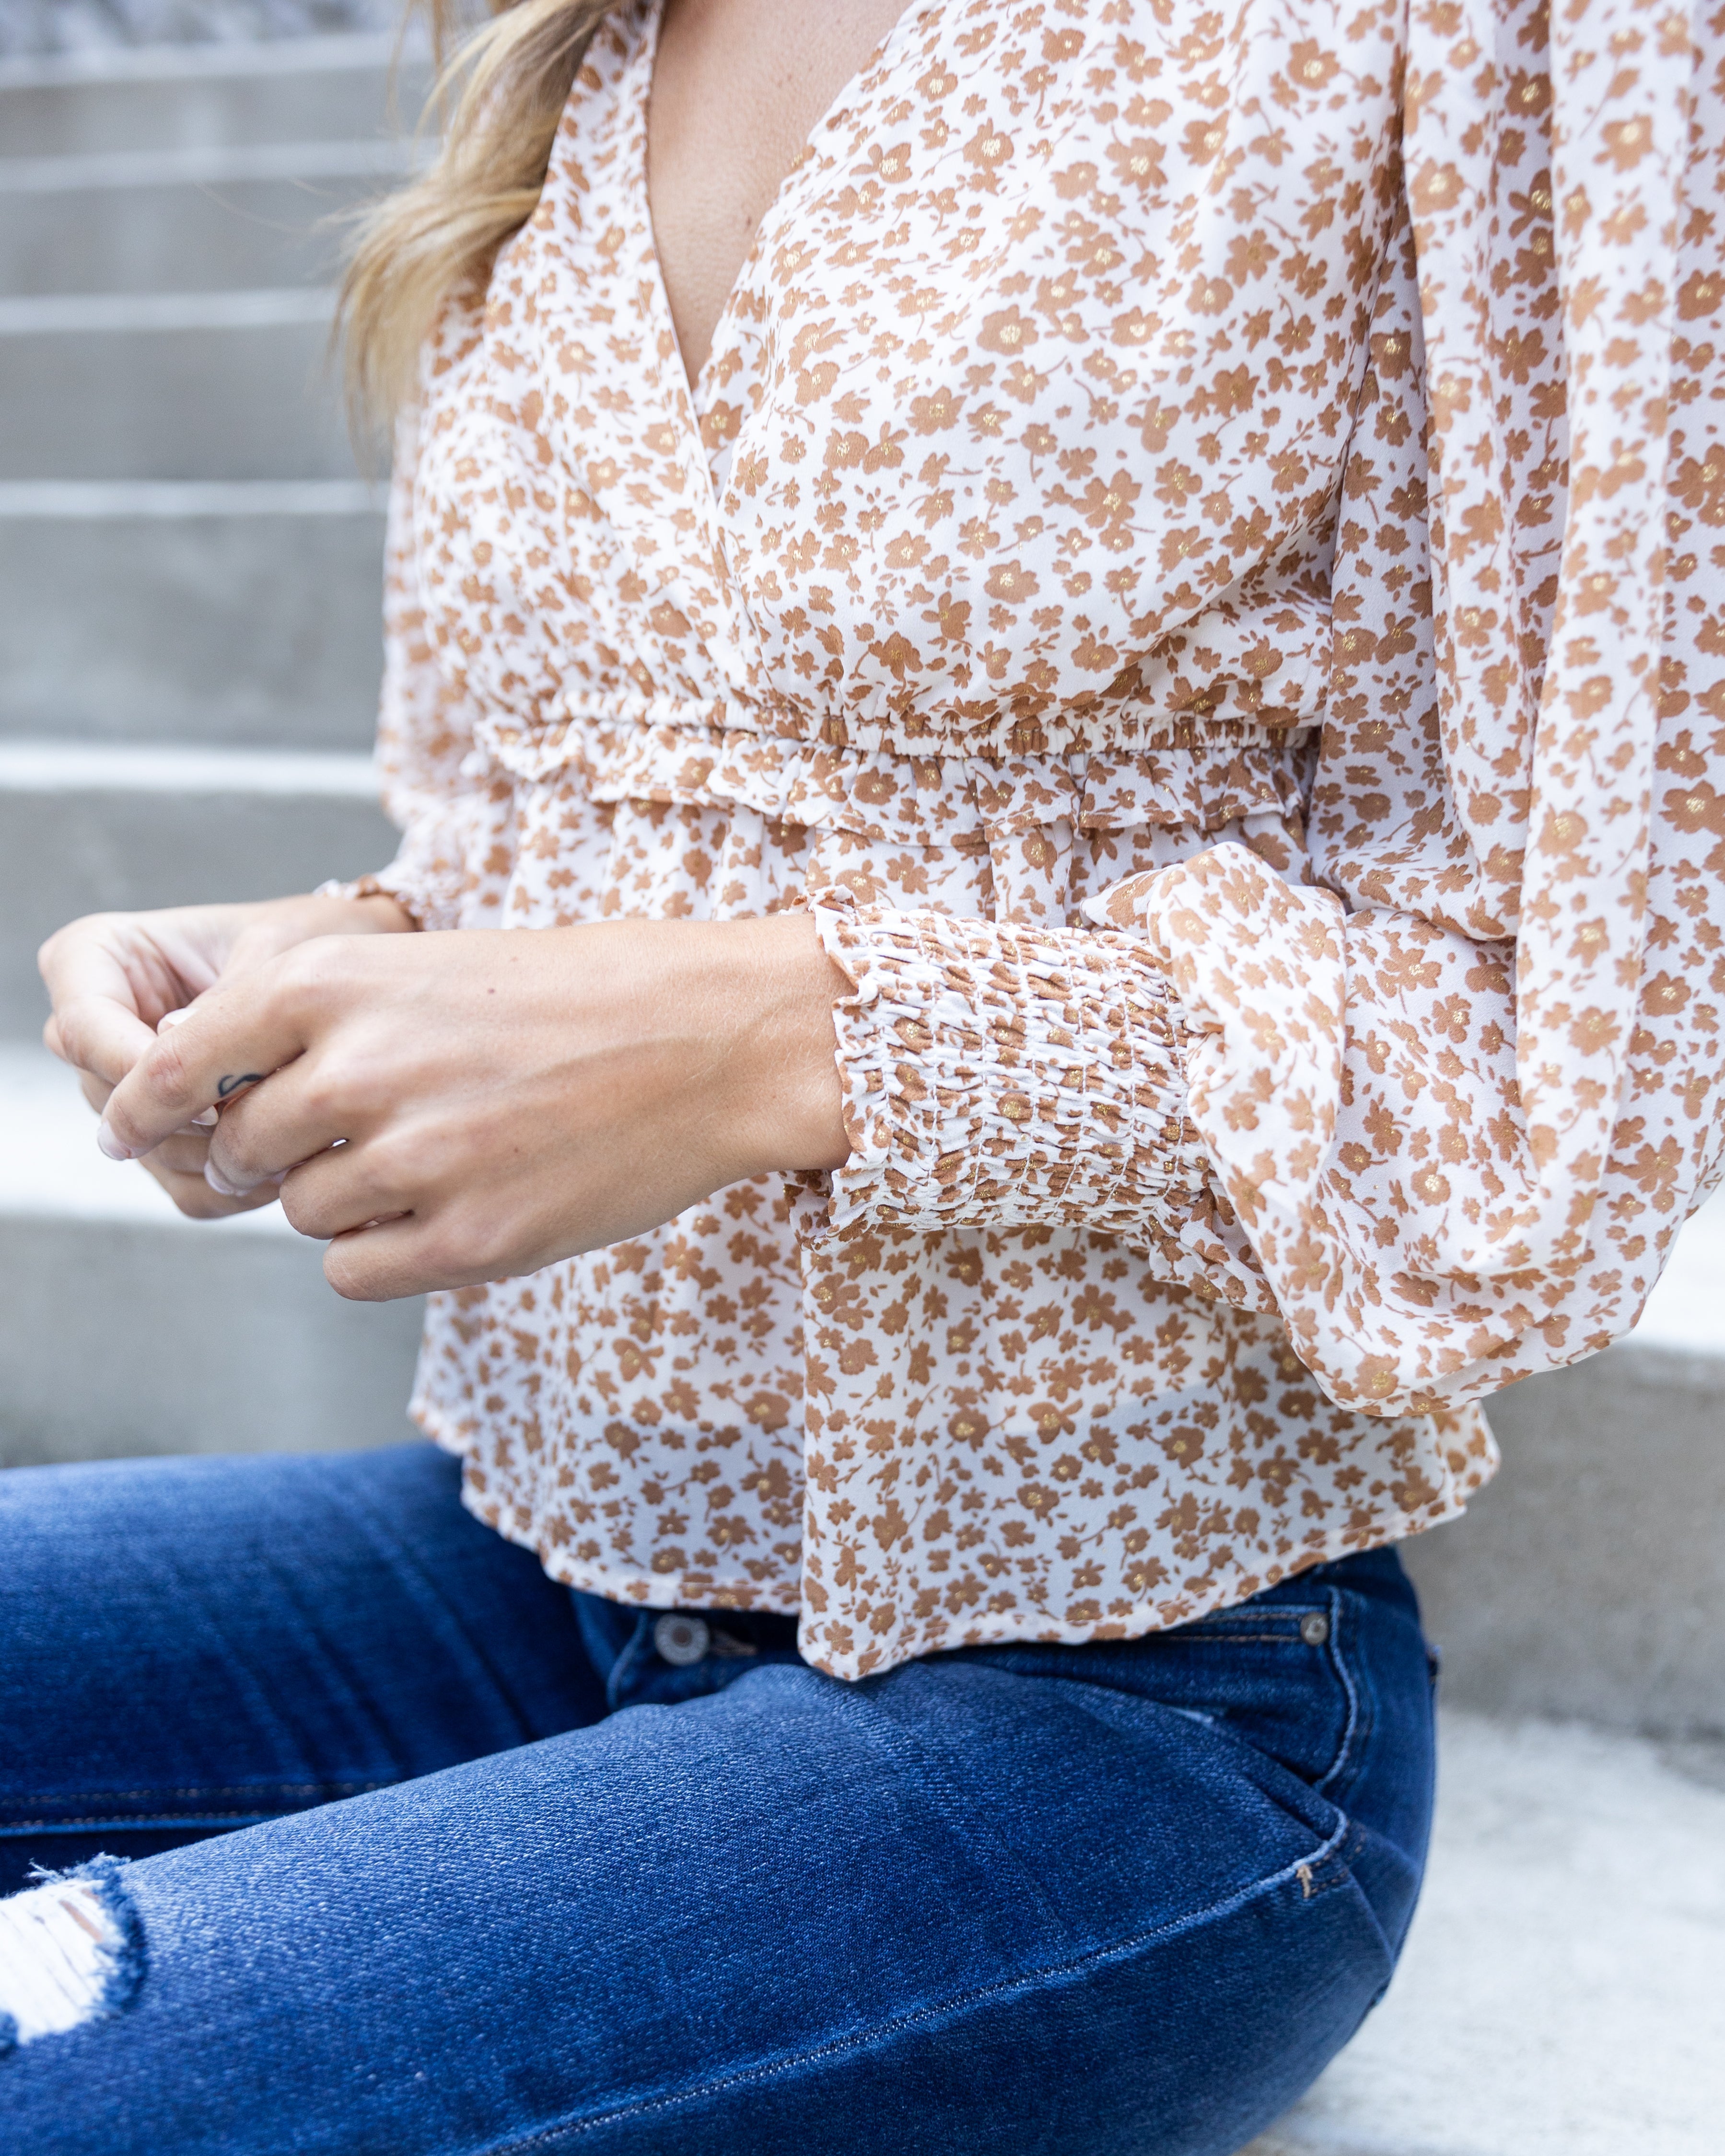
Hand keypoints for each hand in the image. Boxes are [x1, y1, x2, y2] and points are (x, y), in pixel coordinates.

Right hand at [39, 892, 414, 1218]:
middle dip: (188, 1126)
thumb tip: (171, 1041)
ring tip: (293, 1155)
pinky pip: (182, 1186)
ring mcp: (126, 1090)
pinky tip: (289, 1172)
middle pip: (109, 1099)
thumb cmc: (307, 940)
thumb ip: (230, 992)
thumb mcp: (279, 946)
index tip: (213, 1100)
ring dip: (218, 1162)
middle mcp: (97, 1028)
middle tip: (266, 1134)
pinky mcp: (166, 1139)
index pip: (83, 1026)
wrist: (346, 981)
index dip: (141, 1072)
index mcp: (95, 957)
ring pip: (146, 1151)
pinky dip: (234, 1190)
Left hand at [94, 915, 849, 1297]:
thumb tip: (217, 1102)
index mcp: (335, 985)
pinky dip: (381, 1252)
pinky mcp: (473, 1240)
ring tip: (433, 1156)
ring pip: (304, 1214)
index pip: (176, 1065)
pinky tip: (448, 1207)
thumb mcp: (423, 968)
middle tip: (336, 1140)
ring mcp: (418, 1162)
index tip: (138, 1128)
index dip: (149, 1106)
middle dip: (267, 1155)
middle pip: (242, 1151)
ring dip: (341, 1199)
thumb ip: (316, 1024)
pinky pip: (355, 1273)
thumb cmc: (574, 995)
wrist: (714, 1038)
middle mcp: (361, 1072)